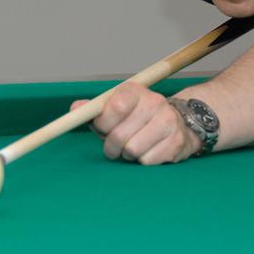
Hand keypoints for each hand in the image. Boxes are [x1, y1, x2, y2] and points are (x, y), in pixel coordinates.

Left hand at [70, 83, 200, 163]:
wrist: (178, 124)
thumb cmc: (138, 118)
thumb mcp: (116, 109)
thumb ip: (94, 110)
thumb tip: (75, 109)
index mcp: (136, 91)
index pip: (115, 107)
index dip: (103, 124)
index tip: (102, 128)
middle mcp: (155, 102)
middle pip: (120, 135)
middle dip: (111, 146)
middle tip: (114, 145)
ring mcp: (168, 122)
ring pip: (132, 150)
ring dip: (126, 155)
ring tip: (132, 147)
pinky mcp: (176, 142)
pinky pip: (146, 161)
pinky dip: (142, 161)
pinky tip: (147, 151)